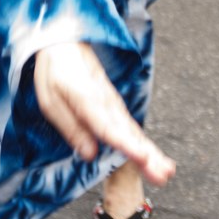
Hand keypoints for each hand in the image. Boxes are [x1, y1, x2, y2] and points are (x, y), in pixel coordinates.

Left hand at [32, 43, 174, 185]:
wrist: (66, 44)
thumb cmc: (54, 73)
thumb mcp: (51, 100)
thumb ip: (71, 128)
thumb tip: (89, 155)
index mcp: (88, 100)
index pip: (109, 127)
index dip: (125, 144)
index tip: (142, 158)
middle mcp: (107, 104)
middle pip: (129, 133)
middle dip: (147, 154)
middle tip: (164, 174)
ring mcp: (114, 104)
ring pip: (134, 132)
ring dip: (152, 152)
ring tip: (167, 171)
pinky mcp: (115, 106)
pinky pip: (131, 127)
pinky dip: (144, 142)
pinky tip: (155, 157)